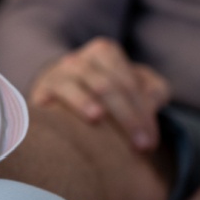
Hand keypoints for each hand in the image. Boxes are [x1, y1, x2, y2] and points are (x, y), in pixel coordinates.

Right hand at [29, 37, 171, 149]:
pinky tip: (95, 117)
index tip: (152, 143)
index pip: (132, 82)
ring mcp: (61, 70)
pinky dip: (82, 101)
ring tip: (127, 137)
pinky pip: (65, 90)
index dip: (146, 111)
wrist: (49, 101)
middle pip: (116, 85)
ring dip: (117, 112)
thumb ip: (151, 90)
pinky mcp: (44, 86)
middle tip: (144, 147)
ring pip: (98, 85)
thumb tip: (155, 100)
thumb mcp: (127, 90)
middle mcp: (81, 57)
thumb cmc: (96, 98)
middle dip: (133, 118)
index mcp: (104, 52)